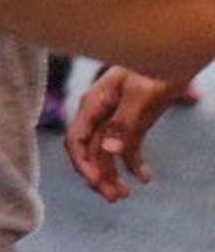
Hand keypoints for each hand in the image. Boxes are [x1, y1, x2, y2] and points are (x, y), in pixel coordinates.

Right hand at [65, 66, 190, 201]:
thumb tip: (111, 149)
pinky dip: (133, 165)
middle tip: (115, 198)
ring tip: (126, 195)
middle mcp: (99, 114)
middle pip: (90, 151)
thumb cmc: (155, 67)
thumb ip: (124, 122)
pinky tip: (146, 179)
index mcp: (93, 104)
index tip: (97, 183)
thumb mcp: (141, 94)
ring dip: (113, 175)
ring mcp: (115, 120)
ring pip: (106, 154)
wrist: (175, 54)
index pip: (77, 140)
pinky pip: (126, 149)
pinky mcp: (132, 124)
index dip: (83, 164)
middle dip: (98, 176)